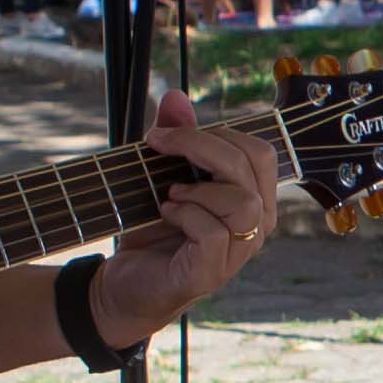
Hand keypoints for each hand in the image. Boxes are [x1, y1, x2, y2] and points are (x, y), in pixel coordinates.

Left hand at [84, 85, 277, 349]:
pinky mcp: (211, 272)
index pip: (259, 152)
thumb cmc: (152, 234)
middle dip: (201, 145)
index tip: (166, 133)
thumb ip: (176, 139)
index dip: (215, 132)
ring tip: (170, 192)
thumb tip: (175, 95)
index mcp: (253, 200)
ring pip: (242, 201)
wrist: (123, 287)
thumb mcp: (161, 178)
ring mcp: (238, 253)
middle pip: (252, 166)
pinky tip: (165, 213)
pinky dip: (185, 214)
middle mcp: (256, 226)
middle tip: (158, 144)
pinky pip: (212, 232)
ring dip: (198, 187)